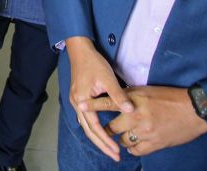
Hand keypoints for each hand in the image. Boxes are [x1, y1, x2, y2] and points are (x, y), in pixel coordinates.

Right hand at [65, 37, 133, 161]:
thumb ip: (118, 96)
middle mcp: (76, 103)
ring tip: (110, 148)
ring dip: (98, 138)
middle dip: (102, 144)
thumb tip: (130, 111)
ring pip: (87, 125)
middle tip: (114, 156)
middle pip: (89, 130)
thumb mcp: (108, 79)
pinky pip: (86, 118)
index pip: (95, 127)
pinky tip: (103, 132)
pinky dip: (95, 128)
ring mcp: (76, 101)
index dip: (106, 140)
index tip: (116, 151)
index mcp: (82, 101)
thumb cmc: (93, 62)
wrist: (80, 49)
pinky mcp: (79, 97)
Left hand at [83, 85, 206, 156]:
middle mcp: (137, 117)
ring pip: (123, 140)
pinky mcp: (155, 144)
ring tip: (127, 133)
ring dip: (122, 138)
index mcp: (134, 101)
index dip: (93, 105)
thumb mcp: (147, 91)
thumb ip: (129, 96)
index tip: (80, 105)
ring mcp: (145, 132)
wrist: (193, 111)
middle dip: (109, 129)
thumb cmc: (170, 97)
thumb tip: (116, 98)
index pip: (108, 102)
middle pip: (112, 128)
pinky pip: (135, 150)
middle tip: (108, 128)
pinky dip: (132, 147)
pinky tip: (135, 141)